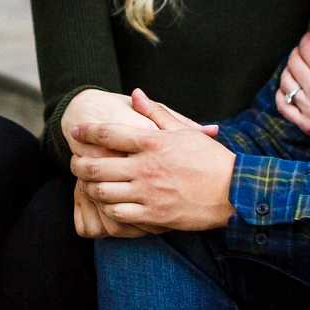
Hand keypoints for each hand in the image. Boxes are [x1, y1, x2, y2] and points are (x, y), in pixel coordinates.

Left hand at [71, 90, 236, 230]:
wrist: (234, 191)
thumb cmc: (210, 158)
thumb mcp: (183, 131)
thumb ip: (156, 113)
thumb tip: (136, 94)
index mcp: (152, 143)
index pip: (108, 133)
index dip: (86, 131)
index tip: (75, 129)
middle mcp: (145, 167)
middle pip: (95, 166)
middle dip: (78, 164)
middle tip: (75, 162)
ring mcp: (148, 193)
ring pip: (102, 193)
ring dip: (89, 188)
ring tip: (87, 184)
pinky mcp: (153, 215)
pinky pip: (118, 214)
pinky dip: (109, 210)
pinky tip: (109, 204)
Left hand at [276, 17, 309, 150]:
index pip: (307, 50)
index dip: (306, 40)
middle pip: (294, 63)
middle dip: (296, 53)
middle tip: (303, 53)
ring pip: (285, 81)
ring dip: (288, 71)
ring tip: (296, 69)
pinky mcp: (306, 125)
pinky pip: (282, 105)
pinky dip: (281, 93)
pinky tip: (288, 88)